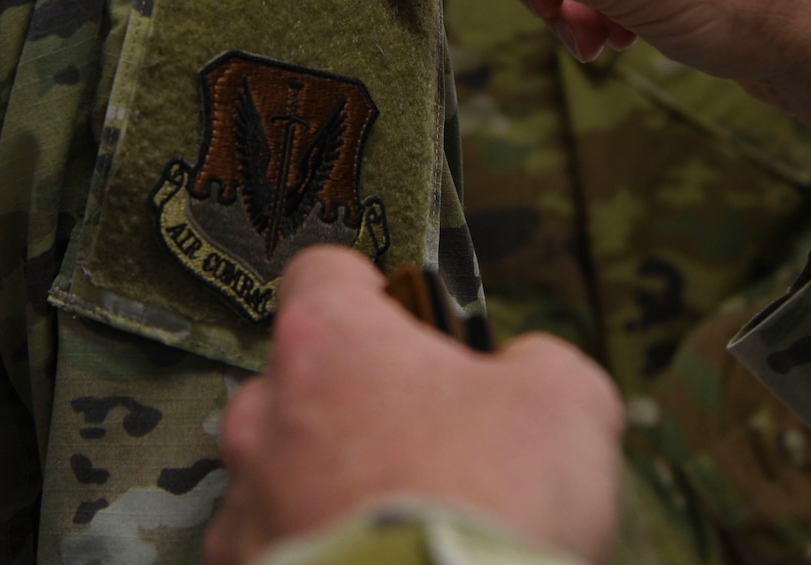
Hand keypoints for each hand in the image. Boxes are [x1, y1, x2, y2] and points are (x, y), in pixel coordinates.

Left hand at [205, 247, 624, 564]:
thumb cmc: (493, 500)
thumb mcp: (565, 401)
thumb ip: (536, 362)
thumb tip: (523, 370)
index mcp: (328, 340)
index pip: (322, 273)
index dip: (374, 293)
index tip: (412, 324)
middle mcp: (265, 413)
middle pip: (298, 380)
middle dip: (354, 403)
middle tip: (426, 445)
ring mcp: (245, 504)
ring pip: (280, 471)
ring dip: (327, 484)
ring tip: (401, 522)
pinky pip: (273, 548)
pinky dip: (314, 551)